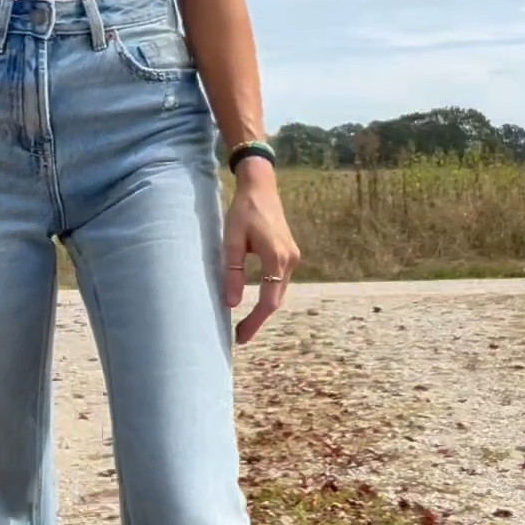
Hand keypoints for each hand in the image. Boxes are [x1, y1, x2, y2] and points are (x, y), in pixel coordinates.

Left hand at [223, 158, 299, 343]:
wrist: (261, 187)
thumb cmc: (243, 210)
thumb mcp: (232, 240)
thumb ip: (232, 272)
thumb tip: (232, 303)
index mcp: (276, 258)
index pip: (268, 301)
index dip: (255, 322)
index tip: (240, 337)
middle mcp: (290, 260)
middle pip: (276, 300)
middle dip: (259, 320)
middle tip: (239, 336)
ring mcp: (293, 257)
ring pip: (280, 292)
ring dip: (264, 309)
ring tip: (245, 324)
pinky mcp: (290, 254)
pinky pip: (280, 282)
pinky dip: (269, 295)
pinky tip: (255, 303)